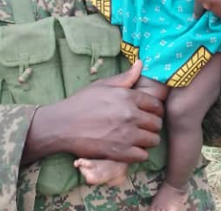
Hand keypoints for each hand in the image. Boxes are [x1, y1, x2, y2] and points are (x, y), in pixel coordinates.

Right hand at [29, 60, 162, 163]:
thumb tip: (141, 64)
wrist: (63, 125)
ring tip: (139, 138)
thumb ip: (125, 77)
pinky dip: (140, 153)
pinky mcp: (119, 152)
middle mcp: (130, 115)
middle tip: (144, 126)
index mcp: (127, 97)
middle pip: (157, 123)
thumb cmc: (81, 103)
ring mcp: (126, 135)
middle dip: (152, 124)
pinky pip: (143, 155)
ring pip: (153, 140)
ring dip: (148, 139)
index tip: (149, 112)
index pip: (156, 104)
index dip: (155, 109)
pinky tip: (131, 148)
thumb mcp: (102, 85)